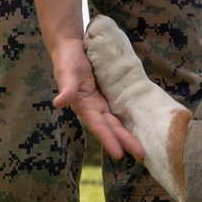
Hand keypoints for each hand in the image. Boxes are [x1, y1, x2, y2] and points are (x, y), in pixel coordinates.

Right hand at [50, 36, 144, 161]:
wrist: (72, 46)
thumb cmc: (67, 60)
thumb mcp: (67, 73)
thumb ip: (66, 88)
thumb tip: (59, 103)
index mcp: (83, 106)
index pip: (98, 126)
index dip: (108, 139)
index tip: (119, 154)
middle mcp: (94, 107)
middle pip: (112, 127)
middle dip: (125, 141)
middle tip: (141, 155)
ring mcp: (102, 101)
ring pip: (118, 121)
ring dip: (129, 134)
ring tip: (143, 148)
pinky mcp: (110, 93)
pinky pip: (121, 108)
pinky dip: (129, 119)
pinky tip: (140, 126)